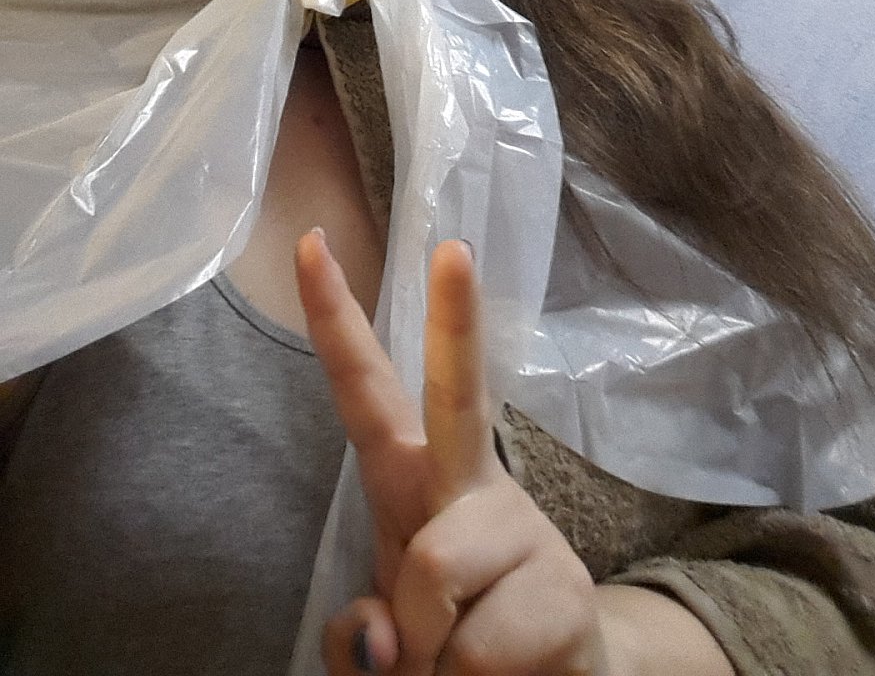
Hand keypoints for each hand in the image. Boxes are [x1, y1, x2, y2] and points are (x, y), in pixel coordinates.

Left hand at [295, 230, 609, 674]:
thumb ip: (359, 636)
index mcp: (412, 479)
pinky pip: (475, 649)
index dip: (333, 320)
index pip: (364, 391)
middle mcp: (469, 486)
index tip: (310, 243)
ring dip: (426, 650)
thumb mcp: (387, 638)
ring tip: (455, 664)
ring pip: (434, 572)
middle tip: (456, 248)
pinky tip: (502, 675)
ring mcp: (520, 530)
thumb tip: (383, 636)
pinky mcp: (563, 590)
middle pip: (458, 396)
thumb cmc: (456, 640)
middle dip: (455, 321)